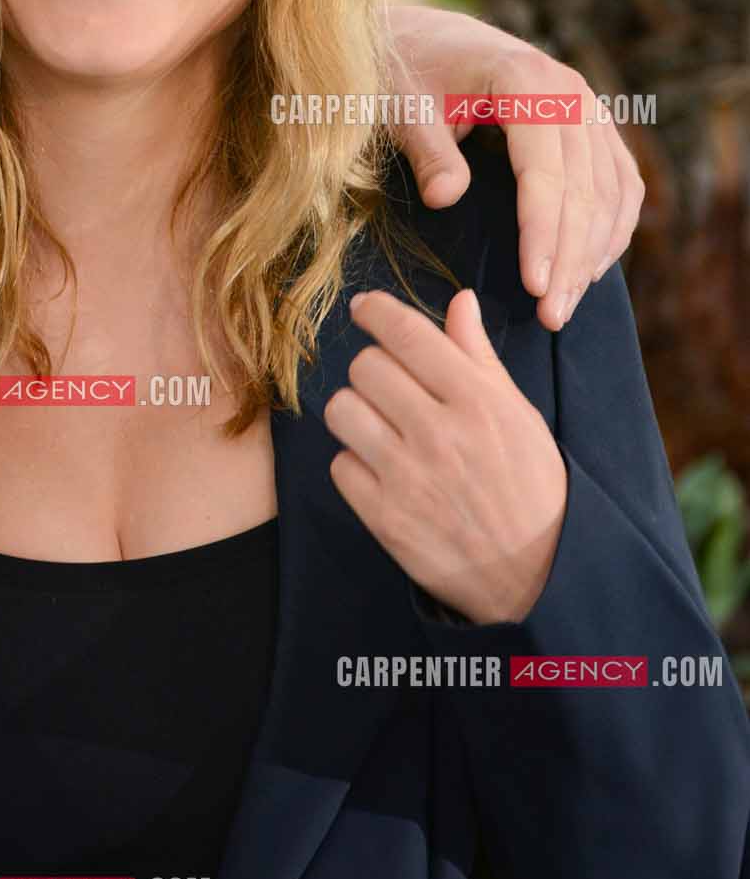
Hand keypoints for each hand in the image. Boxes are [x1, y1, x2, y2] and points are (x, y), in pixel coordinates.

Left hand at [325, 286, 567, 624]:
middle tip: (392, 388)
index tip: (365, 308)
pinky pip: (340, 465)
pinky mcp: (386, 519)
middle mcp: (438, 434)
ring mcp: (408, 478)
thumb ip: (480, 356)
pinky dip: (355, 465)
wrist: (538, 578)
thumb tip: (459, 300)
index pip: (407, 333)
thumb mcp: (519, 415)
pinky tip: (383, 472)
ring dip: (357, 413)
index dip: (376, 311)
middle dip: (375, 369)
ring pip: (342, 410)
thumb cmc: (532, 488)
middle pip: (366, 367)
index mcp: (477, 401)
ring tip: (381, 427)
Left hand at [384, 5, 644, 329]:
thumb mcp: (402, 106)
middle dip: (570, 258)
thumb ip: (427, 150)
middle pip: (584, 188)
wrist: (422, 36)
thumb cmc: (404, 72)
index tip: (534, 287)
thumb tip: (445, 199)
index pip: (545, 172)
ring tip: (566, 305)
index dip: (542, 233)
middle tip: (551, 316)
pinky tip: (593, 267)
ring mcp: (586, 103)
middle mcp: (568, 89)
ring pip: (610, 189)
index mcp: (523, 79)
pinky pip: (619, 179)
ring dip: (594, 251)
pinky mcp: (591, 121)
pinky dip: (613, 225)